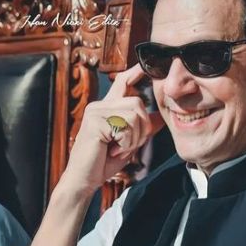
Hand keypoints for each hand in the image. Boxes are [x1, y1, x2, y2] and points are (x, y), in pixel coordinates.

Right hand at [60, 63, 163, 195]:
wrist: (84, 180)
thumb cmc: (104, 162)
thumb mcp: (129, 143)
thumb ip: (142, 128)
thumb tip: (160, 117)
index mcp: (107, 108)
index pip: (121, 83)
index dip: (134, 73)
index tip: (144, 66)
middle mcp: (100, 105)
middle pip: (137, 103)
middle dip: (142, 128)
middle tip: (128, 145)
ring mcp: (96, 112)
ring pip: (134, 115)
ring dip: (133, 138)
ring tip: (118, 148)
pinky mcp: (95, 121)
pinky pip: (125, 127)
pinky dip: (125, 143)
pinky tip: (112, 150)